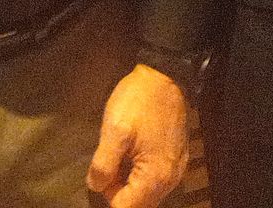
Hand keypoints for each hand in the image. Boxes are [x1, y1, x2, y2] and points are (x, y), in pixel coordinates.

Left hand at [86, 63, 188, 207]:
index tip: (101, 173)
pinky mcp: (176, 161)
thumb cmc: (138, 101)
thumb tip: (96, 186)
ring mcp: (175, 171)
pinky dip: (140, 176)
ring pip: (147, 194)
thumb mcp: (114, 130)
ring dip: (129, 184)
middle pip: (139, 204)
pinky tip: (132, 155)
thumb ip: (103, 164)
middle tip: (109, 164)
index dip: (108, 194)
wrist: (164, 77)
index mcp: (155, 177)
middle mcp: (169, 181)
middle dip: (119, 191)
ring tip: (119, 157)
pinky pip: (155, 182)